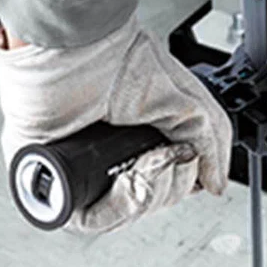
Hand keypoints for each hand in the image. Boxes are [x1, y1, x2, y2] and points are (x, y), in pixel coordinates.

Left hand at [0, 17, 230, 233]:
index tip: (194, 165)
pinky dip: (119, 207)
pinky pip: (90, 220)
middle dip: (172, 185)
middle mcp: (105, 154)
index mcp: (132, 135)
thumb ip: (208, 138)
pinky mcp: (51, 181)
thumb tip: (215, 183)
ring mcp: (79, 168)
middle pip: (151, 201)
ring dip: (152, 193)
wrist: (69, 45)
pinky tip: (130, 177)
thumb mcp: (181, 97)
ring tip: (153, 160)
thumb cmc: (110, 54)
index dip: (184, 179)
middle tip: (173, 157)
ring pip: (126, 214)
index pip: (167, 180)